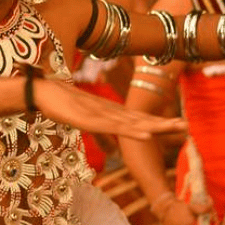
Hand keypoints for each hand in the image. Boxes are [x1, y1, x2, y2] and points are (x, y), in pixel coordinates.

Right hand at [34, 80, 186, 139]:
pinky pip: (116, 127)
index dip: (155, 121)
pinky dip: (133, 131)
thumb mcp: (76, 113)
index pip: (135, 118)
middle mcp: (107, 111)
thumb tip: (93, 122)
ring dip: (156, 125)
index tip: (175, 124)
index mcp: (106, 111)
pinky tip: (148, 134)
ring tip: (177, 127)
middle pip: (139, 118)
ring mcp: (100, 114)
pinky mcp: (91, 119)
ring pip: (133, 122)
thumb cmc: (54, 100)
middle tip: (186, 125)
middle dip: (163, 122)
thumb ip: (87, 117)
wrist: (38, 89)